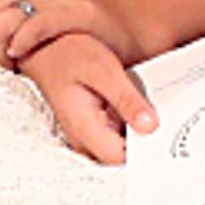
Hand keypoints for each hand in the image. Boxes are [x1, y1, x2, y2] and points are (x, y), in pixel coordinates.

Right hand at [20, 34, 156, 163]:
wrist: (45, 48)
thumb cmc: (68, 54)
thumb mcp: (104, 70)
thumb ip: (126, 100)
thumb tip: (149, 125)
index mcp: (84, 128)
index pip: (120, 157)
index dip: (143, 147)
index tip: (160, 130)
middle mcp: (82, 137)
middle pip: (120, 155)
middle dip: (141, 138)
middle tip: (155, 115)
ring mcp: (85, 133)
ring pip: (118, 145)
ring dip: (135, 129)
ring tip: (142, 106)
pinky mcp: (90, 126)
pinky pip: (114, 133)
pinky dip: (127, 122)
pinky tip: (131, 104)